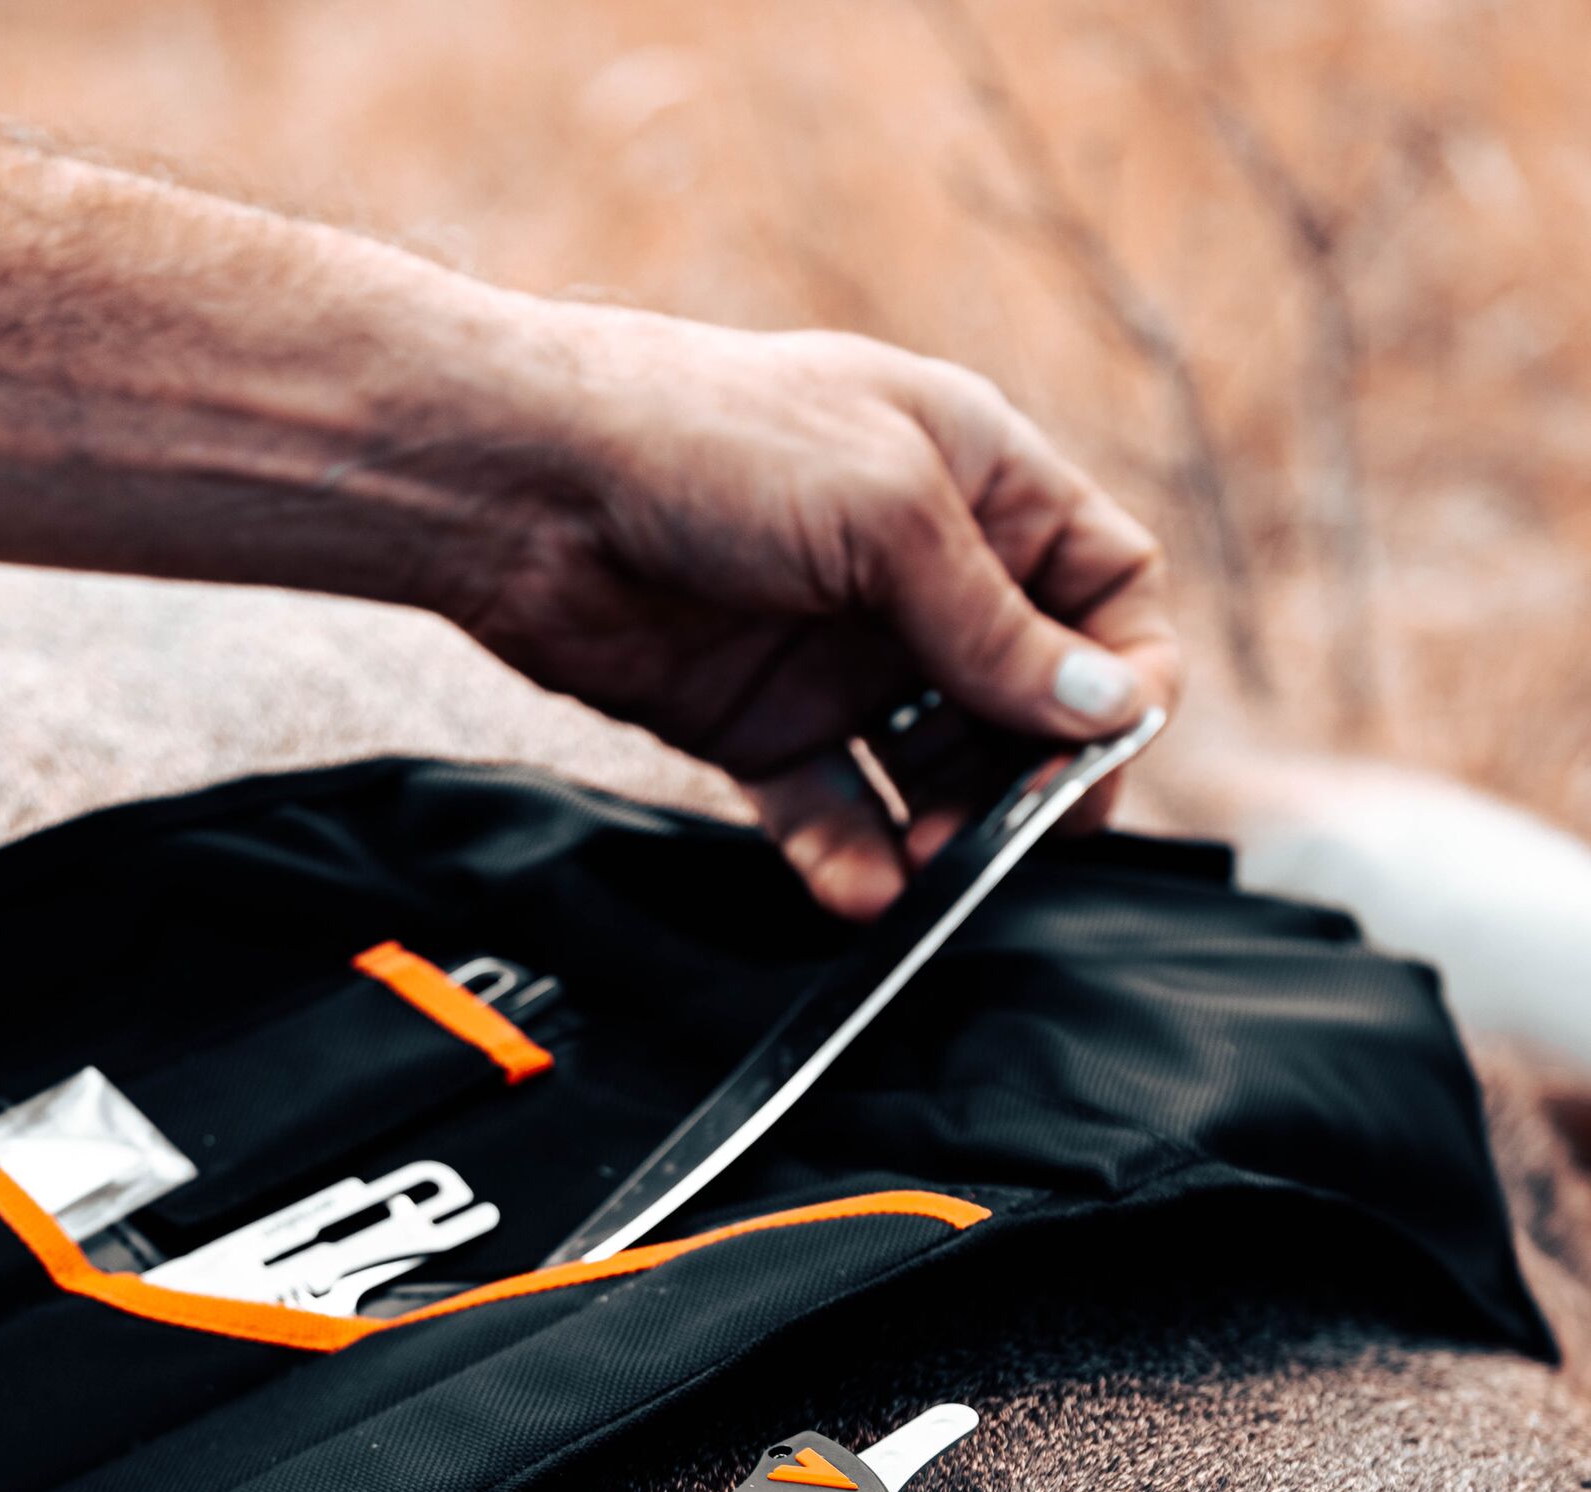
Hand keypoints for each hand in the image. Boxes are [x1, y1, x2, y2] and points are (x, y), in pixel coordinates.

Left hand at [452, 306, 1180, 916]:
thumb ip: (995, 626)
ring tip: (932, 865)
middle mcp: (920, 571)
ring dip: (949, 827)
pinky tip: (861, 890)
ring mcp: (841, 654)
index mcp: (980, 479)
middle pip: (1030, 697)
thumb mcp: (887, 512)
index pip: (1105, 585)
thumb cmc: (710, 439)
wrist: (526, 483)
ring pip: (937, 767)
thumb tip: (1107, 710)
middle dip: (1038, 771)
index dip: (1125, 668)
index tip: (1109, 743)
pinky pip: (835, 811)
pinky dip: (854, 858)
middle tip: (1027, 832)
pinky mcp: (763, 724)